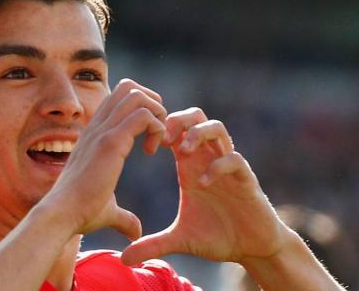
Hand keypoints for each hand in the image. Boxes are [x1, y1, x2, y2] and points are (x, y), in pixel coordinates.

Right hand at [41, 79, 166, 240]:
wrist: (61, 215)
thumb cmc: (79, 213)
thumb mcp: (106, 210)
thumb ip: (123, 216)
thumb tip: (135, 231)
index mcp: (95, 135)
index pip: (119, 100)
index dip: (141, 112)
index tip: (149, 141)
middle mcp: (97, 127)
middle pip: (129, 87)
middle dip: (153, 104)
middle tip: (158, 133)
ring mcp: (103, 131)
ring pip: (136, 95)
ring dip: (156, 114)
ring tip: (157, 141)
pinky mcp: (111, 142)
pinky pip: (143, 116)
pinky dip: (156, 127)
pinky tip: (151, 151)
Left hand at [121, 107, 291, 264]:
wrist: (252, 248)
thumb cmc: (217, 236)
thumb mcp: (179, 240)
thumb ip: (153, 245)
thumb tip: (124, 260)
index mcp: (190, 165)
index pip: (174, 129)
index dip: (158, 130)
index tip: (146, 148)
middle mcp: (208, 159)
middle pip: (194, 116)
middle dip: (177, 120)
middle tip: (163, 141)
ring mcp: (228, 167)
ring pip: (216, 127)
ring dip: (197, 134)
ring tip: (182, 153)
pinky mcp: (246, 179)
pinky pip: (234, 158)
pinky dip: (217, 165)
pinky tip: (203, 183)